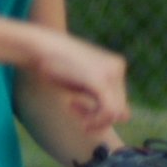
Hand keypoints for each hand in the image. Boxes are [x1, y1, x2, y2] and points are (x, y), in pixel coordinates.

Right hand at [25, 29, 130, 145]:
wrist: (40, 46)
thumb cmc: (56, 63)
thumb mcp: (84, 81)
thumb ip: (102, 97)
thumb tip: (125, 117)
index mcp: (116, 66)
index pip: (120, 102)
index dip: (100, 112)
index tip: (76, 106)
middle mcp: (118, 67)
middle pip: (119, 109)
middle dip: (97, 117)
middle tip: (72, 109)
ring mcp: (111, 73)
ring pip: (115, 113)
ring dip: (94, 120)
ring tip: (72, 109)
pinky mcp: (100, 80)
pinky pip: (107, 111)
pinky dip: (93, 119)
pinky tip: (72, 107)